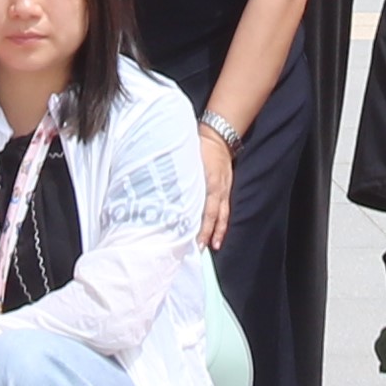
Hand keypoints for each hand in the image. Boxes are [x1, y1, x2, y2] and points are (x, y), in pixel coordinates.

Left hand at [187, 114, 235, 253]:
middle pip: (215, 217)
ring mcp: (224, 191)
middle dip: (208, 233)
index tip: (193, 239)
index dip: (201, 226)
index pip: (206, 210)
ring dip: (218, 232)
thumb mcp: (188, 159)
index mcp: (210, 184)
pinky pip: (225, 209)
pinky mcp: (226, 190)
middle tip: (200, 249)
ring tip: (214, 246)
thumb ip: (178, 174)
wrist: (219, 137)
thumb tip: (160, 185)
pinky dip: (222, 222)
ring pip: (223, 216)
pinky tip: (218, 231)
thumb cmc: (201, 147)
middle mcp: (219, 190)